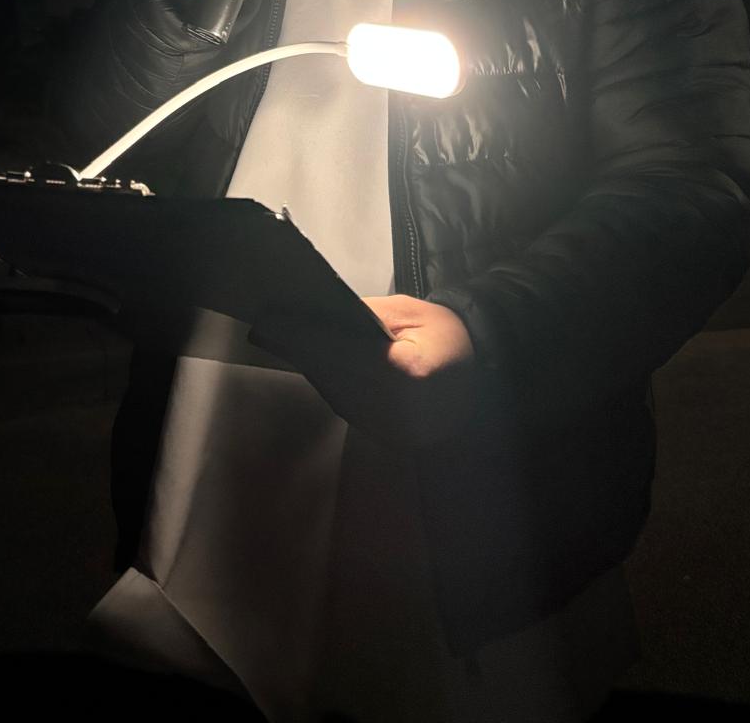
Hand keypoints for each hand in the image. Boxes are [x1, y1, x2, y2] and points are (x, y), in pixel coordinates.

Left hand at [249, 295, 476, 447]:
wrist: (479, 370)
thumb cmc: (445, 334)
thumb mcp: (409, 312)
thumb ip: (366, 316)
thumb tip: (320, 314)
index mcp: (414, 373)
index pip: (348, 353)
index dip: (311, 337)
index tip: (277, 322)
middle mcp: (403, 409)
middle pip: (337, 376)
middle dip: (303, 349)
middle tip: (270, 328)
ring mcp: (396, 429)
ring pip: (339, 394)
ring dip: (311, 367)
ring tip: (282, 340)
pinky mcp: (390, 436)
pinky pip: (350, 407)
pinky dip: (330, 384)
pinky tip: (311, 362)